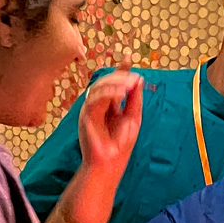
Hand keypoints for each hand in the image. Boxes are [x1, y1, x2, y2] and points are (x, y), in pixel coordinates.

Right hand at [78, 55, 142, 175]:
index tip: (128, 57)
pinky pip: (94, 98)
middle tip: (135, 78)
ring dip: (115, 83)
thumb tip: (138, 79)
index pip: (112, 82)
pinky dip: (107, 93)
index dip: (120, 69)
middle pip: (105, 81)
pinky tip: (121, 95)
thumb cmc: (120, 145)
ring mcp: (89, 109)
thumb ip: (135, 99)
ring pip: (98, 86)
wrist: (109, 165)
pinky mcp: (85, 116)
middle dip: (120, 76)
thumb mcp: (133, 118)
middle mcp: (97, 105)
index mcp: (107, 105)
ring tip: (131, 85)